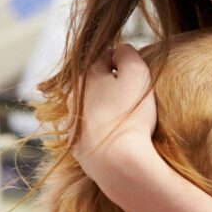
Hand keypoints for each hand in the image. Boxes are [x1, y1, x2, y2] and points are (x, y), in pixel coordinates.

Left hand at [68, 44, 157, 198]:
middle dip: (112, 84)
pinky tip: (118, 137)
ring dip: (106, 108)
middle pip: (96, 83)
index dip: (124, 61)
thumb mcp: (137, 73)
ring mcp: (73, 125)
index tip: (138, 71)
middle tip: (134, 94)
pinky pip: (92, 132)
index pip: (106, 56)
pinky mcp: (78, 148)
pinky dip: (103, 130)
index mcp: (86, 76)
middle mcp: (73, 98)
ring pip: (92, 108)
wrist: (118, 163)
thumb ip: (128, 54)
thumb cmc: (130, 115)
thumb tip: (120, 48)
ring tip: (127, 118)